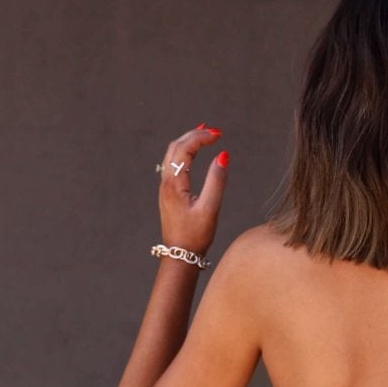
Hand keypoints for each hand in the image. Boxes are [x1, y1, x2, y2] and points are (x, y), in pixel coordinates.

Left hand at [157, 123, 228, 257]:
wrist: (180, 255)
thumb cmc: (196, 235)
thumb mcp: (210, 208)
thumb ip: (217, 180)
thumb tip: (223, 156)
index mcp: (175, 183)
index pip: (185, 148)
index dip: (201, 137)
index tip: (219, 134)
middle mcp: (166, 182)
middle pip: (175, 146)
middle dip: (193, 135)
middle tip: (213, 131)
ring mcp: (165, 188)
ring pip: (171, 154)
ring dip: (186, 142)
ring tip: (203, 135)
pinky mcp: (168, 193)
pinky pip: (172, 164)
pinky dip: (183, 153)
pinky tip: (192, 154)